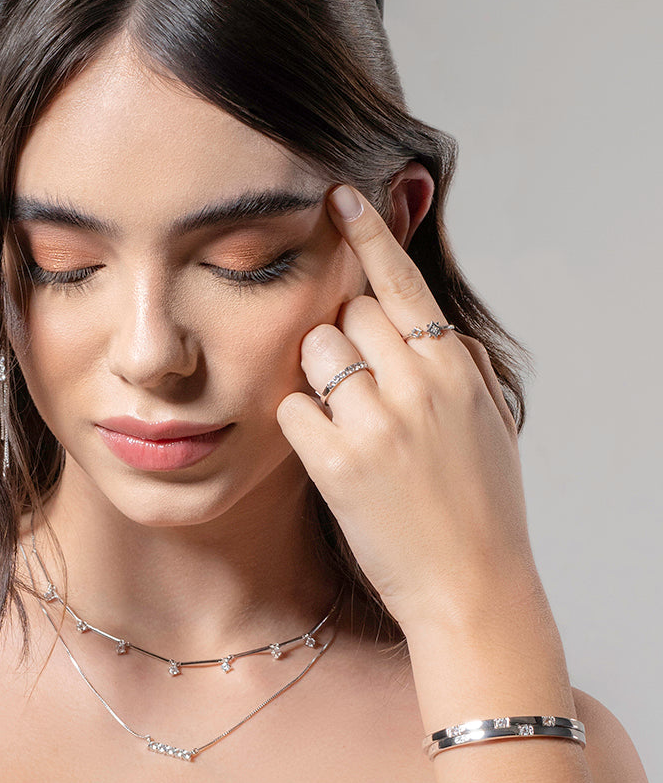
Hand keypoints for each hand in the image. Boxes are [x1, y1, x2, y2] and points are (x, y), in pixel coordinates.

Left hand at [276, 185, 536, 632]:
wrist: (471, 588)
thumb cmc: (483, 506)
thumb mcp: (491, 424)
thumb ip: (463, 365)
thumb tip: (432, 326)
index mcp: (455, 367)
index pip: (402, 282)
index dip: (369, 234)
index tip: (340, 195)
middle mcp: (416, 382)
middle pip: (347, 313)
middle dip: (343, 340)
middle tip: (359, 389)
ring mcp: (373, 421)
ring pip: (313, 351)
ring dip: (319, 378)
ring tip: (349, 424)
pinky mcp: (334, 461)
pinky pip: (291, 405)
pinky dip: (301, 422)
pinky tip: (328, 452)